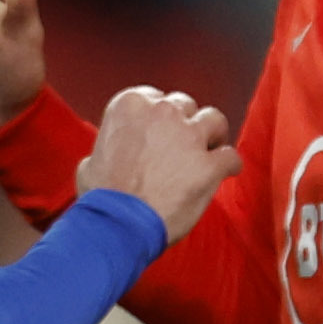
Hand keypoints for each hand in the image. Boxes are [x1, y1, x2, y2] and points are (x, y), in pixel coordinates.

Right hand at [80, 86, 236, 240]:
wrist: (116, 225)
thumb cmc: (101, 198)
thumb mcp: (92, 161)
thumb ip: (109, 148)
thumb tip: (107, 157)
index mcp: (131, 105)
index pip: (156, 98)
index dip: (162, 118)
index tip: (163, 134)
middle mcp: (162, 112)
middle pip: (186, 106)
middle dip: (186, 125)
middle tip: (183, 147)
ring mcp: (188, 136)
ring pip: (214, 120)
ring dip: (213, 136)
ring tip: (209, 153)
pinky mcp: (209, 164)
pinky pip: (231, 157)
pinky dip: (229, 166)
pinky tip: (225, 173)